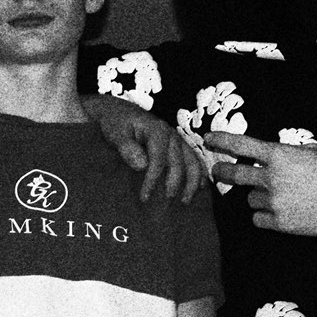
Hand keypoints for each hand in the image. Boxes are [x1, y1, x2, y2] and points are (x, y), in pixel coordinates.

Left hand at [83, 93, 203, 202]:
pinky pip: (193, 159)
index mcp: (157, 131)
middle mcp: (171, 135)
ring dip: (192, 182)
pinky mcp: (178, 145)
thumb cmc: (117, 123)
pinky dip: (199, 173)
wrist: (120, 112)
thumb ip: (127, 148)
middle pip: (178, 163)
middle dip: (174, 185)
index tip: (144, 198)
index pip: (158, 160)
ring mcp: (177, 140)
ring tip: (185, 201)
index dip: (152, 180)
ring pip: (192, 161)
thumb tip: (142, 166)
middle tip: (166, 203)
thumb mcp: (116, 133)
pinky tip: (200, 186)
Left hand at [207, 131, 316, 235]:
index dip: (222, 140)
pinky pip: (258, 218)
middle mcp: (272, 177)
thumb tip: (275, 155)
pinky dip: (264, 215)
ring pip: (250, 199)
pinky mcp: (280, 223)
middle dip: (222, 171)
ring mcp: (274, 201)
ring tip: (281, 196)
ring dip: (258, 196)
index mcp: (280, 155)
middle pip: (234, 174)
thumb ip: (289, 152)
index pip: (242, 144)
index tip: (208, 138)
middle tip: (217, 170)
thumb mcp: (314, 151)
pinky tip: (280, 212)